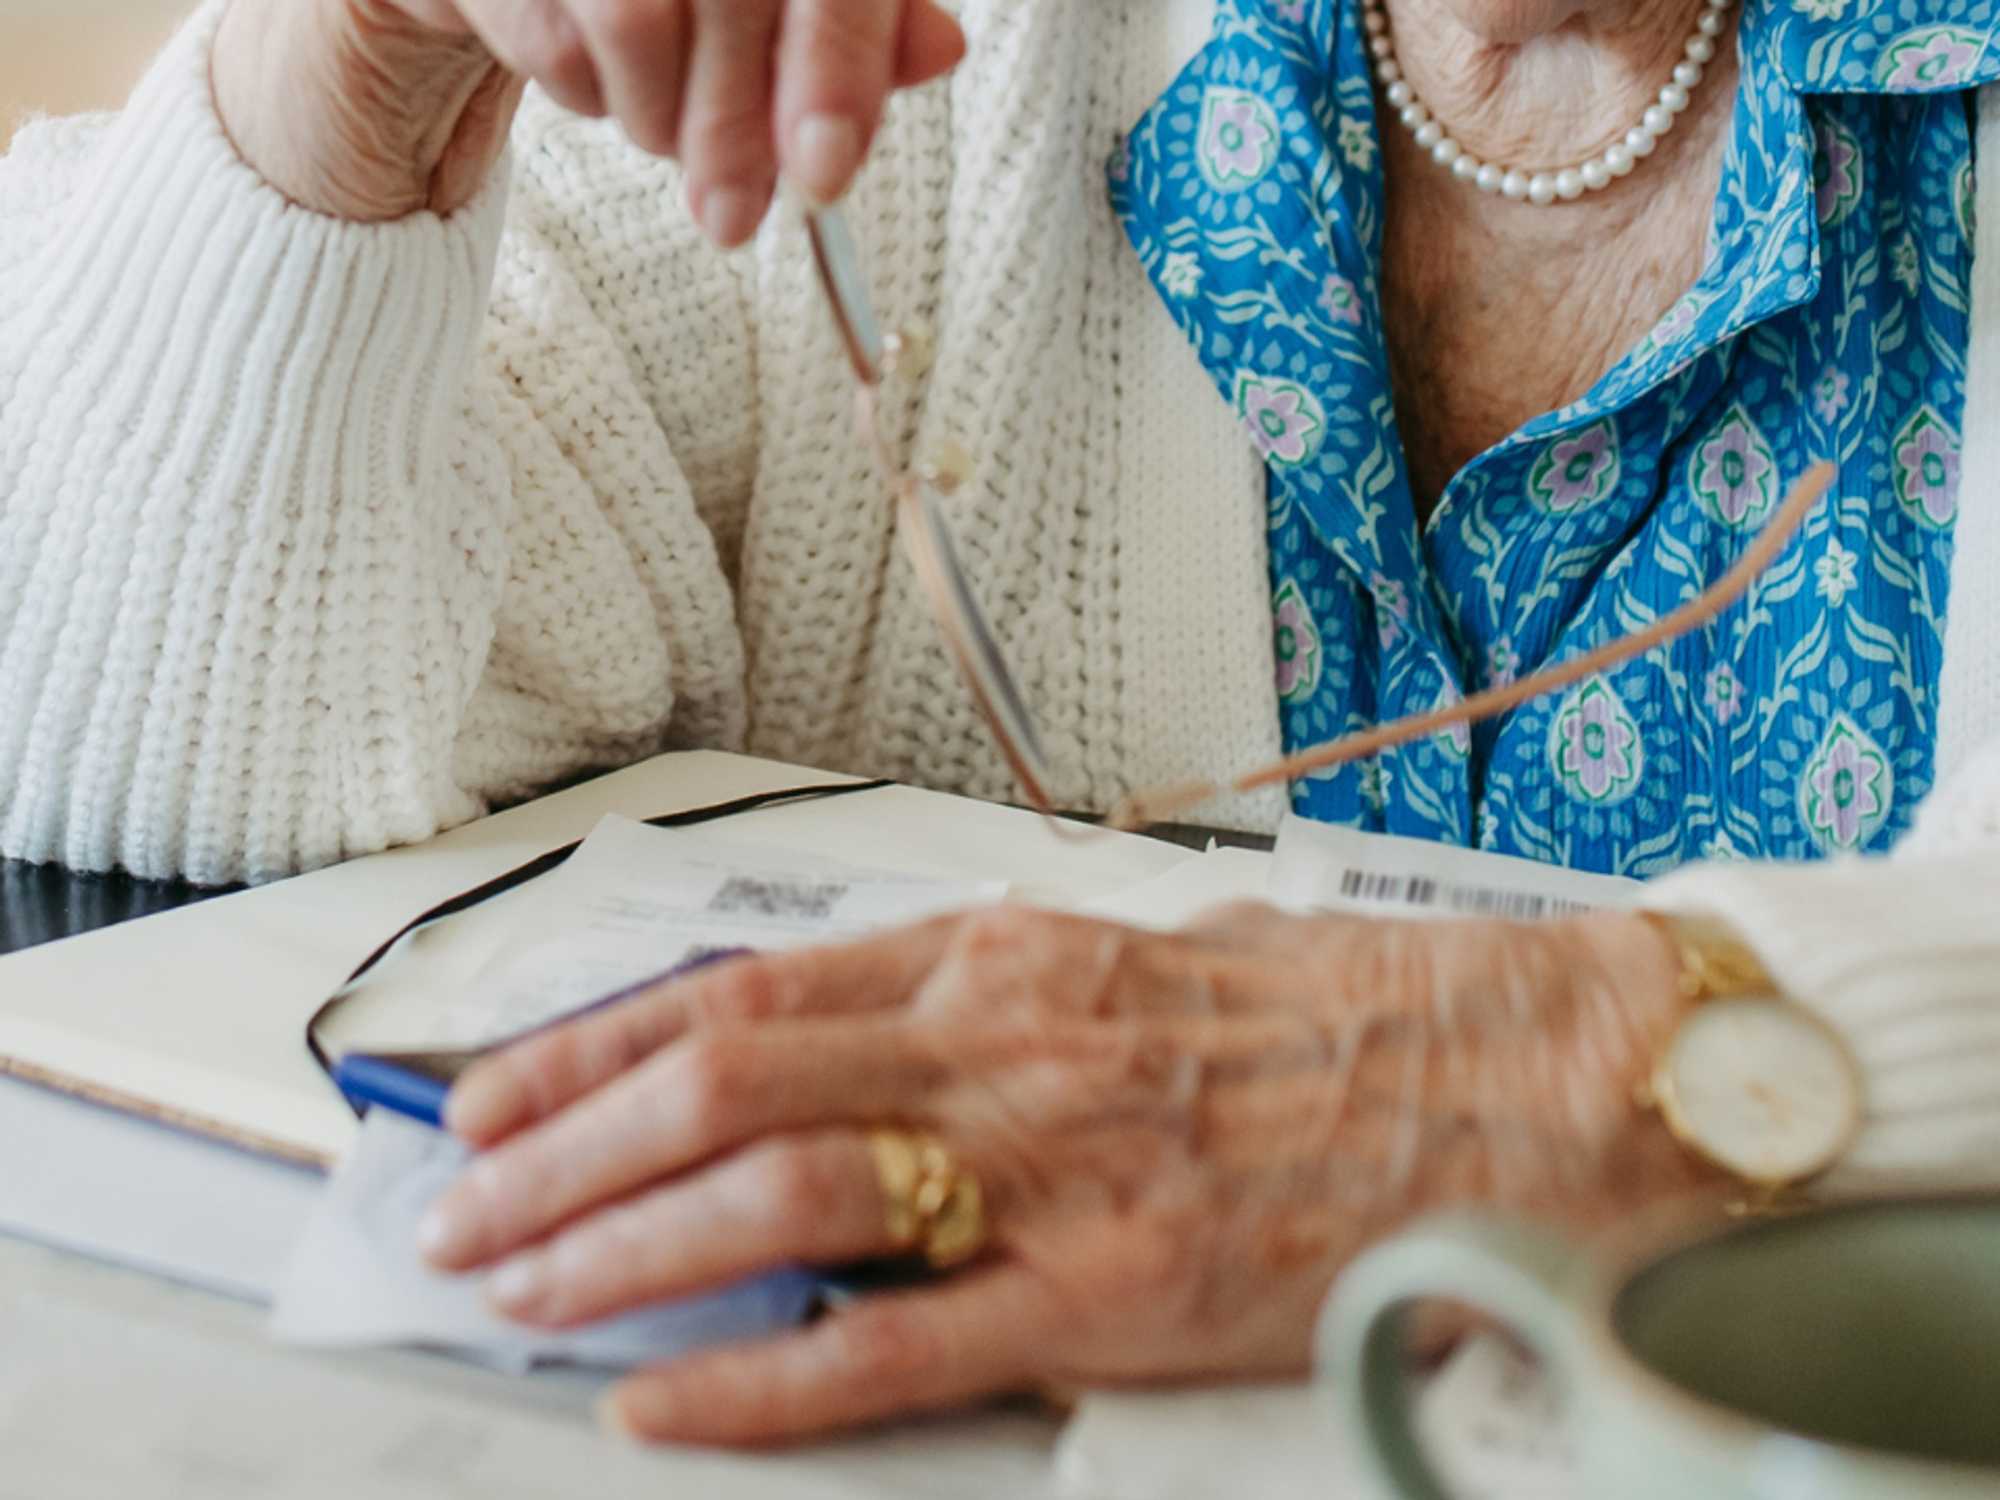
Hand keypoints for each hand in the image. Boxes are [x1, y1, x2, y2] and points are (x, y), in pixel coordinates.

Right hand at [213, 0, 963, 230]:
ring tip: (662, 123)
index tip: (828, 173)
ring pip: (635, 25)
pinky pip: (551, 42)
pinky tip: (596, 80)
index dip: (838, 65)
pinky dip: (586, 95)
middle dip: (739, 127)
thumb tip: (940, 52)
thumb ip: (856, 18)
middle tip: (738, 219)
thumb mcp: (772, 2)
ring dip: (660, 117)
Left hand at [418, 904, 1710, 1445]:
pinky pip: (899, 1347)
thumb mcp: (1152, 951)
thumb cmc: (1348, 1007)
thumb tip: (874, 1031)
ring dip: (623, 1247)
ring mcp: (1058, 1169)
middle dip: (563, 1150)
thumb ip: (1007, 992)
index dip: (594, 1043)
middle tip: (464, 1208)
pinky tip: (665, 1404)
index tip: (502, 1092)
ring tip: (521, 1288)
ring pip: (780, 1194)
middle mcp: (1012, 1041)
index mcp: (1013, 952)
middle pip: (725, 1079)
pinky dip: (763, 1382)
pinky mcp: (1117, 1297)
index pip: (745, 985)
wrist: (1529, 1073)